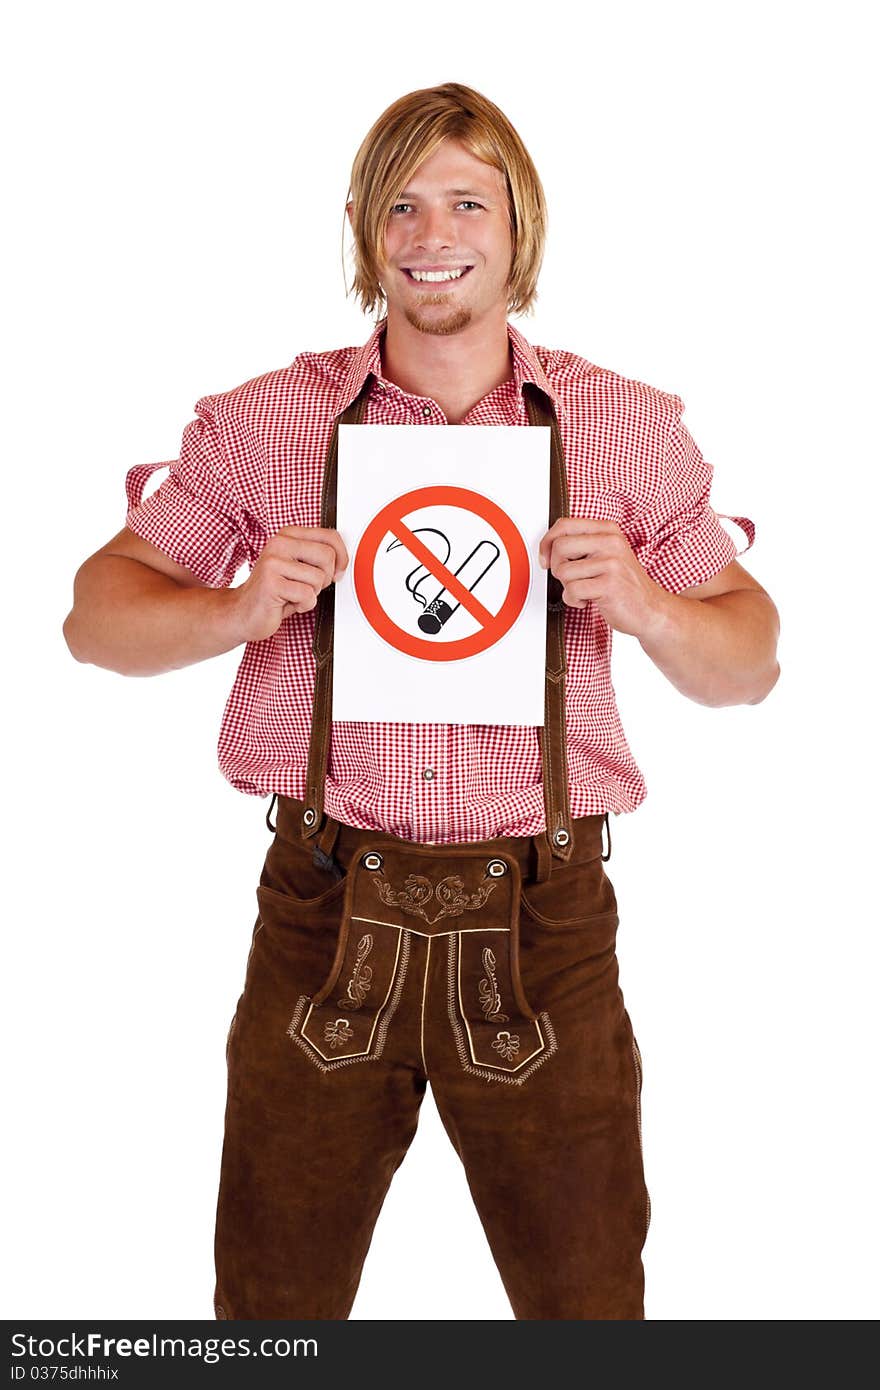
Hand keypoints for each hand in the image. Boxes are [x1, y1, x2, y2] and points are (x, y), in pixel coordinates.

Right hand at [230, 526, 348, 641]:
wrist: (243, 612)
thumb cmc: (274, 591)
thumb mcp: (299, 568)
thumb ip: (317, 557)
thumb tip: (344, 561)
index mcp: (288, 535)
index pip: (330, 536)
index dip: (342, 557)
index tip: (338, 572)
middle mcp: (279, 543)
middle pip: (327, 556)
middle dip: (326, 578)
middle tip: (309, 586)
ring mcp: (273, 562)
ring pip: (319, 578)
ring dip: (312, 594)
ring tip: (293, 594)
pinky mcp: (271, 582)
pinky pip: (307, 595)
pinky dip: (303, 605)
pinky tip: (287, 603)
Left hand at [537, 517, 668, 638]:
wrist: (650, 609)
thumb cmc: (624, 584)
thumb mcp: (606, 554)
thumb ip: (582, 545)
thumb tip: (547, 546)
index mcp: (608, 530)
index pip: (564, 525)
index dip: (547, 542)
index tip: (546, 558)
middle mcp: (610, 542)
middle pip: (559, 547)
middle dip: (557, 568)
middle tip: (571, 578)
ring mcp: (611, 563)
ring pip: (563, 571)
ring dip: (568, 587)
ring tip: (586, 590)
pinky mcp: (609, 584)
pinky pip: (572, 591)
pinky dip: (574, 601)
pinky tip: (589, 600)